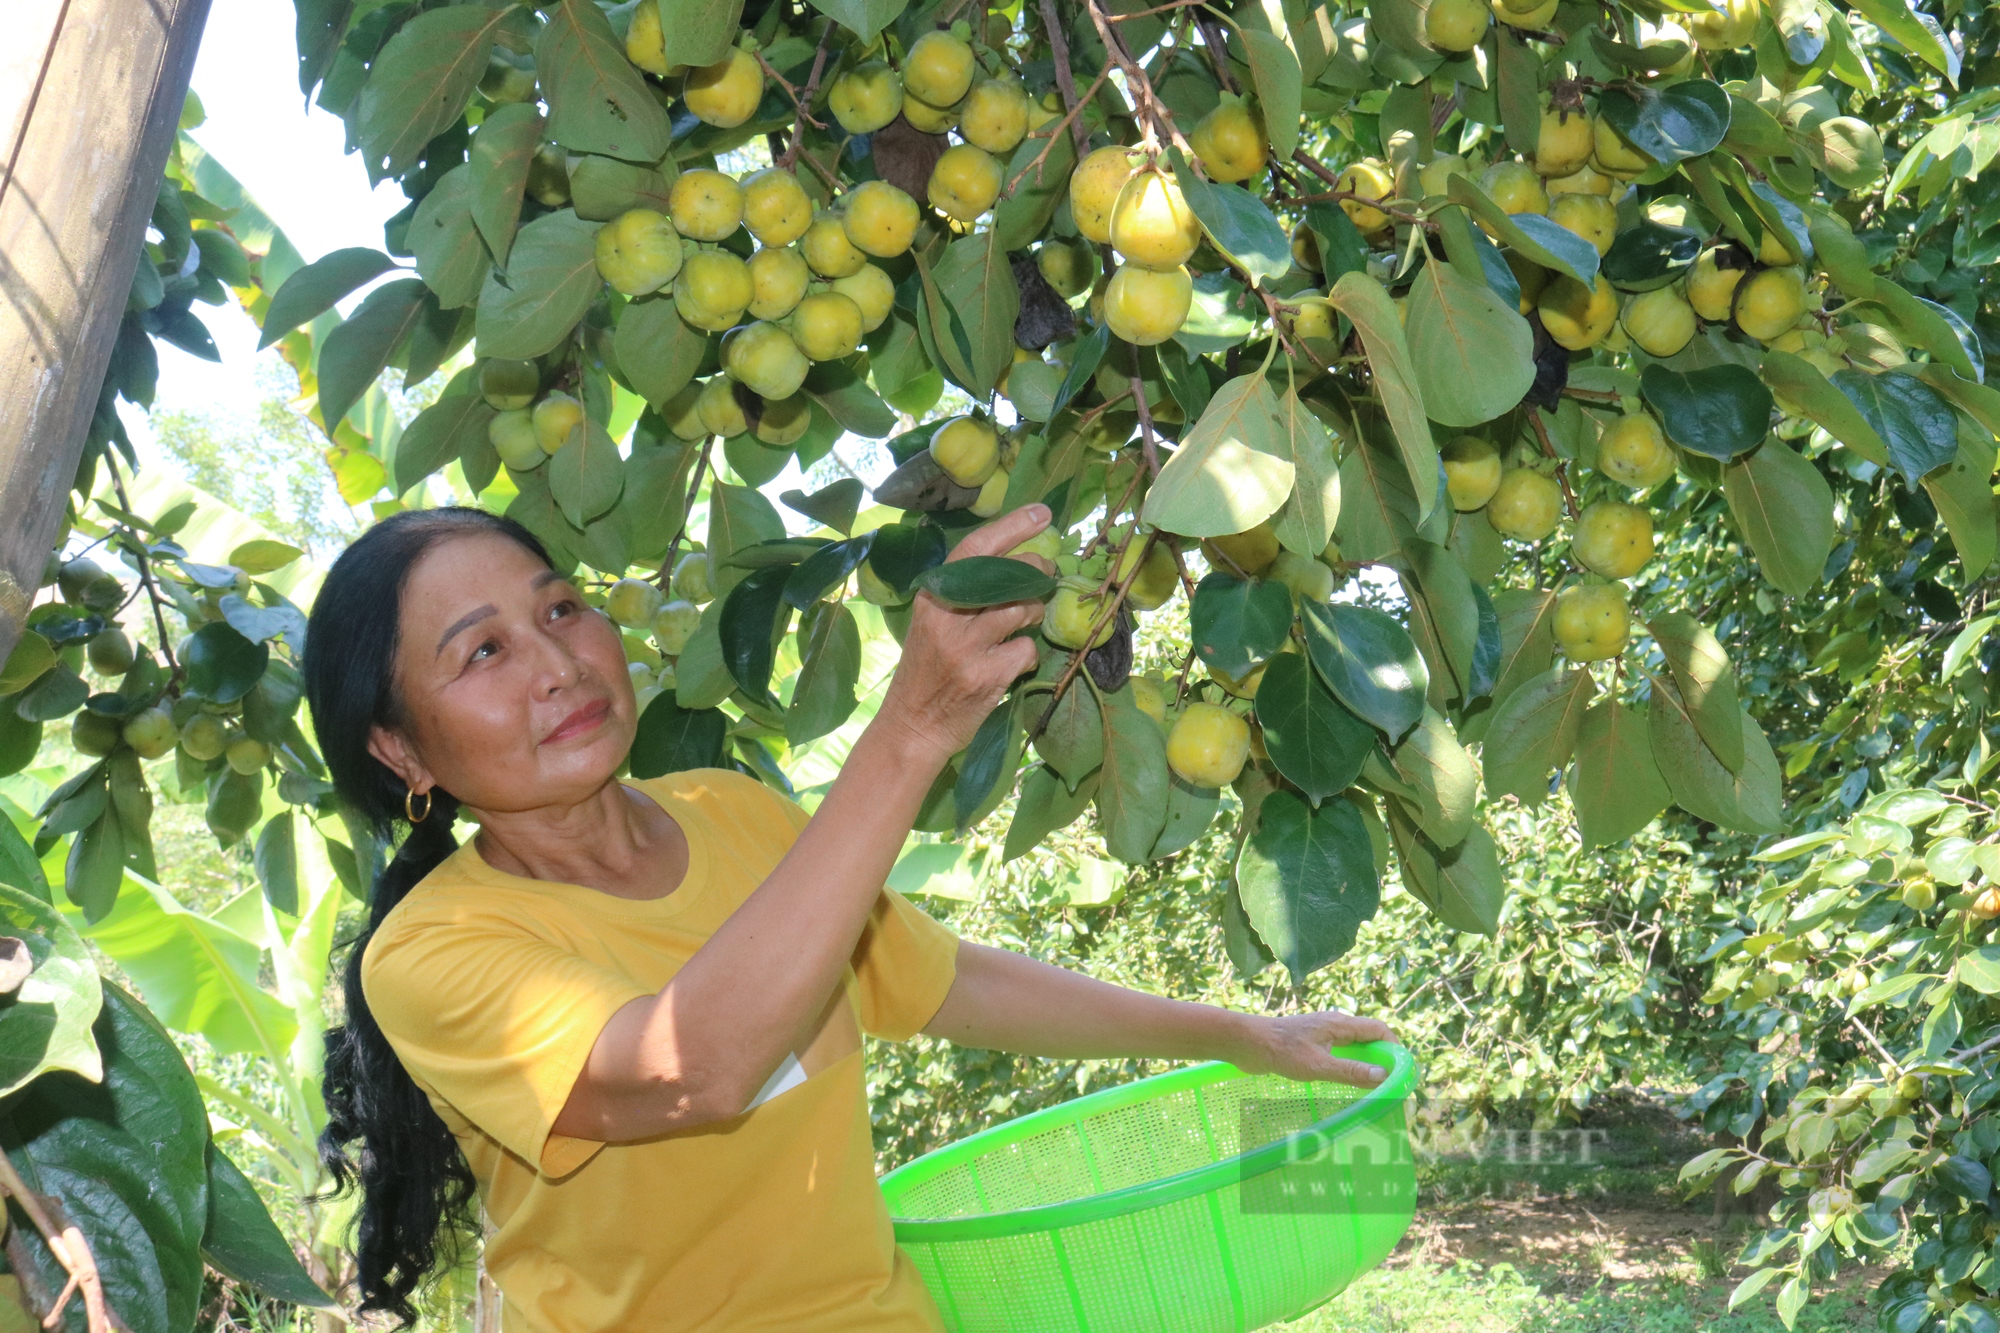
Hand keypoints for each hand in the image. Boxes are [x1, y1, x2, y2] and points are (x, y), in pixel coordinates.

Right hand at [874, 505, 1053, 768]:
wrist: (913, 726)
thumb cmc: (927, 670)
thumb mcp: (932, 624)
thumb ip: (962, 596)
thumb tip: (1015, 564)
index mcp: (931, 597)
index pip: (974, 549)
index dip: (1012, 527)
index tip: (1042, 513)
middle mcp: (946, 618)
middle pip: (1008, 575)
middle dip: (1037, 571)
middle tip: (1045, 575)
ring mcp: (966, 648)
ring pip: (1023, 609)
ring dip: (1034, 611)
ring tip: (1025, 621)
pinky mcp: (986, 676)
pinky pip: (1027, 650)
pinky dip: (1027, 654)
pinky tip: (1013, 663)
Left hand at [1231, 1009, 1396, 1088]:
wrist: (1247, 1043)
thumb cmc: (1281, 1052)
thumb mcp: (1319, 1066)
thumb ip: (1351, 1071)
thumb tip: (1384, 1076)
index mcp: (1339, 1024)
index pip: (1378, 1030)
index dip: (1394, 1048)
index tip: (1400, 1071)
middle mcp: (1334, 1025)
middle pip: (1368, 1038)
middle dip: (1381, 1058)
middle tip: (1388, 1083)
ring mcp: (1322, 1033)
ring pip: (1353, 1046)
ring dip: (1364, 1062)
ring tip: (1370, 1086)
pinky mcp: (1310, 1043)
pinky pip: (1338, 1051)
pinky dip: (1347, 1064)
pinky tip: (1344, 1081)